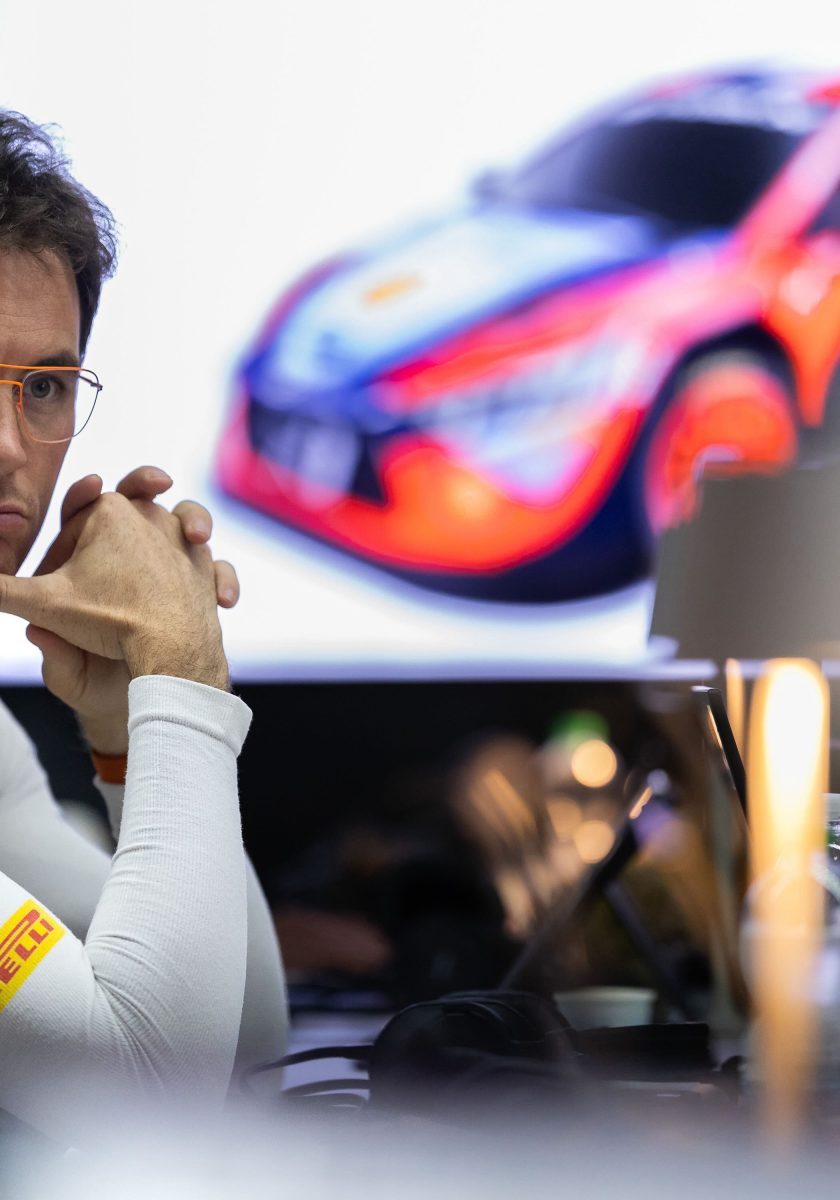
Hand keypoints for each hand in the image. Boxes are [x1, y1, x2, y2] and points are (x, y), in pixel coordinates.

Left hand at [2, 469, 234, 753]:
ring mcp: (163, 568)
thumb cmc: (95, 683)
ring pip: (182, 525)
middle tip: (160, 483)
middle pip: (135, 503)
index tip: (94, 484)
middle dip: (147, 486)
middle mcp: (123, 560)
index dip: (84, 496)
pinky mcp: (196, 586)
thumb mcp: (63, 669)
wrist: (142, 703)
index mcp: (80, 568)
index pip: (78, 518)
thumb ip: (49, 649)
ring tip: (199, 539)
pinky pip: (215, 569)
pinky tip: (224, 601)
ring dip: (197, 522)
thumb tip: (32, 631)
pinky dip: (222, 578)